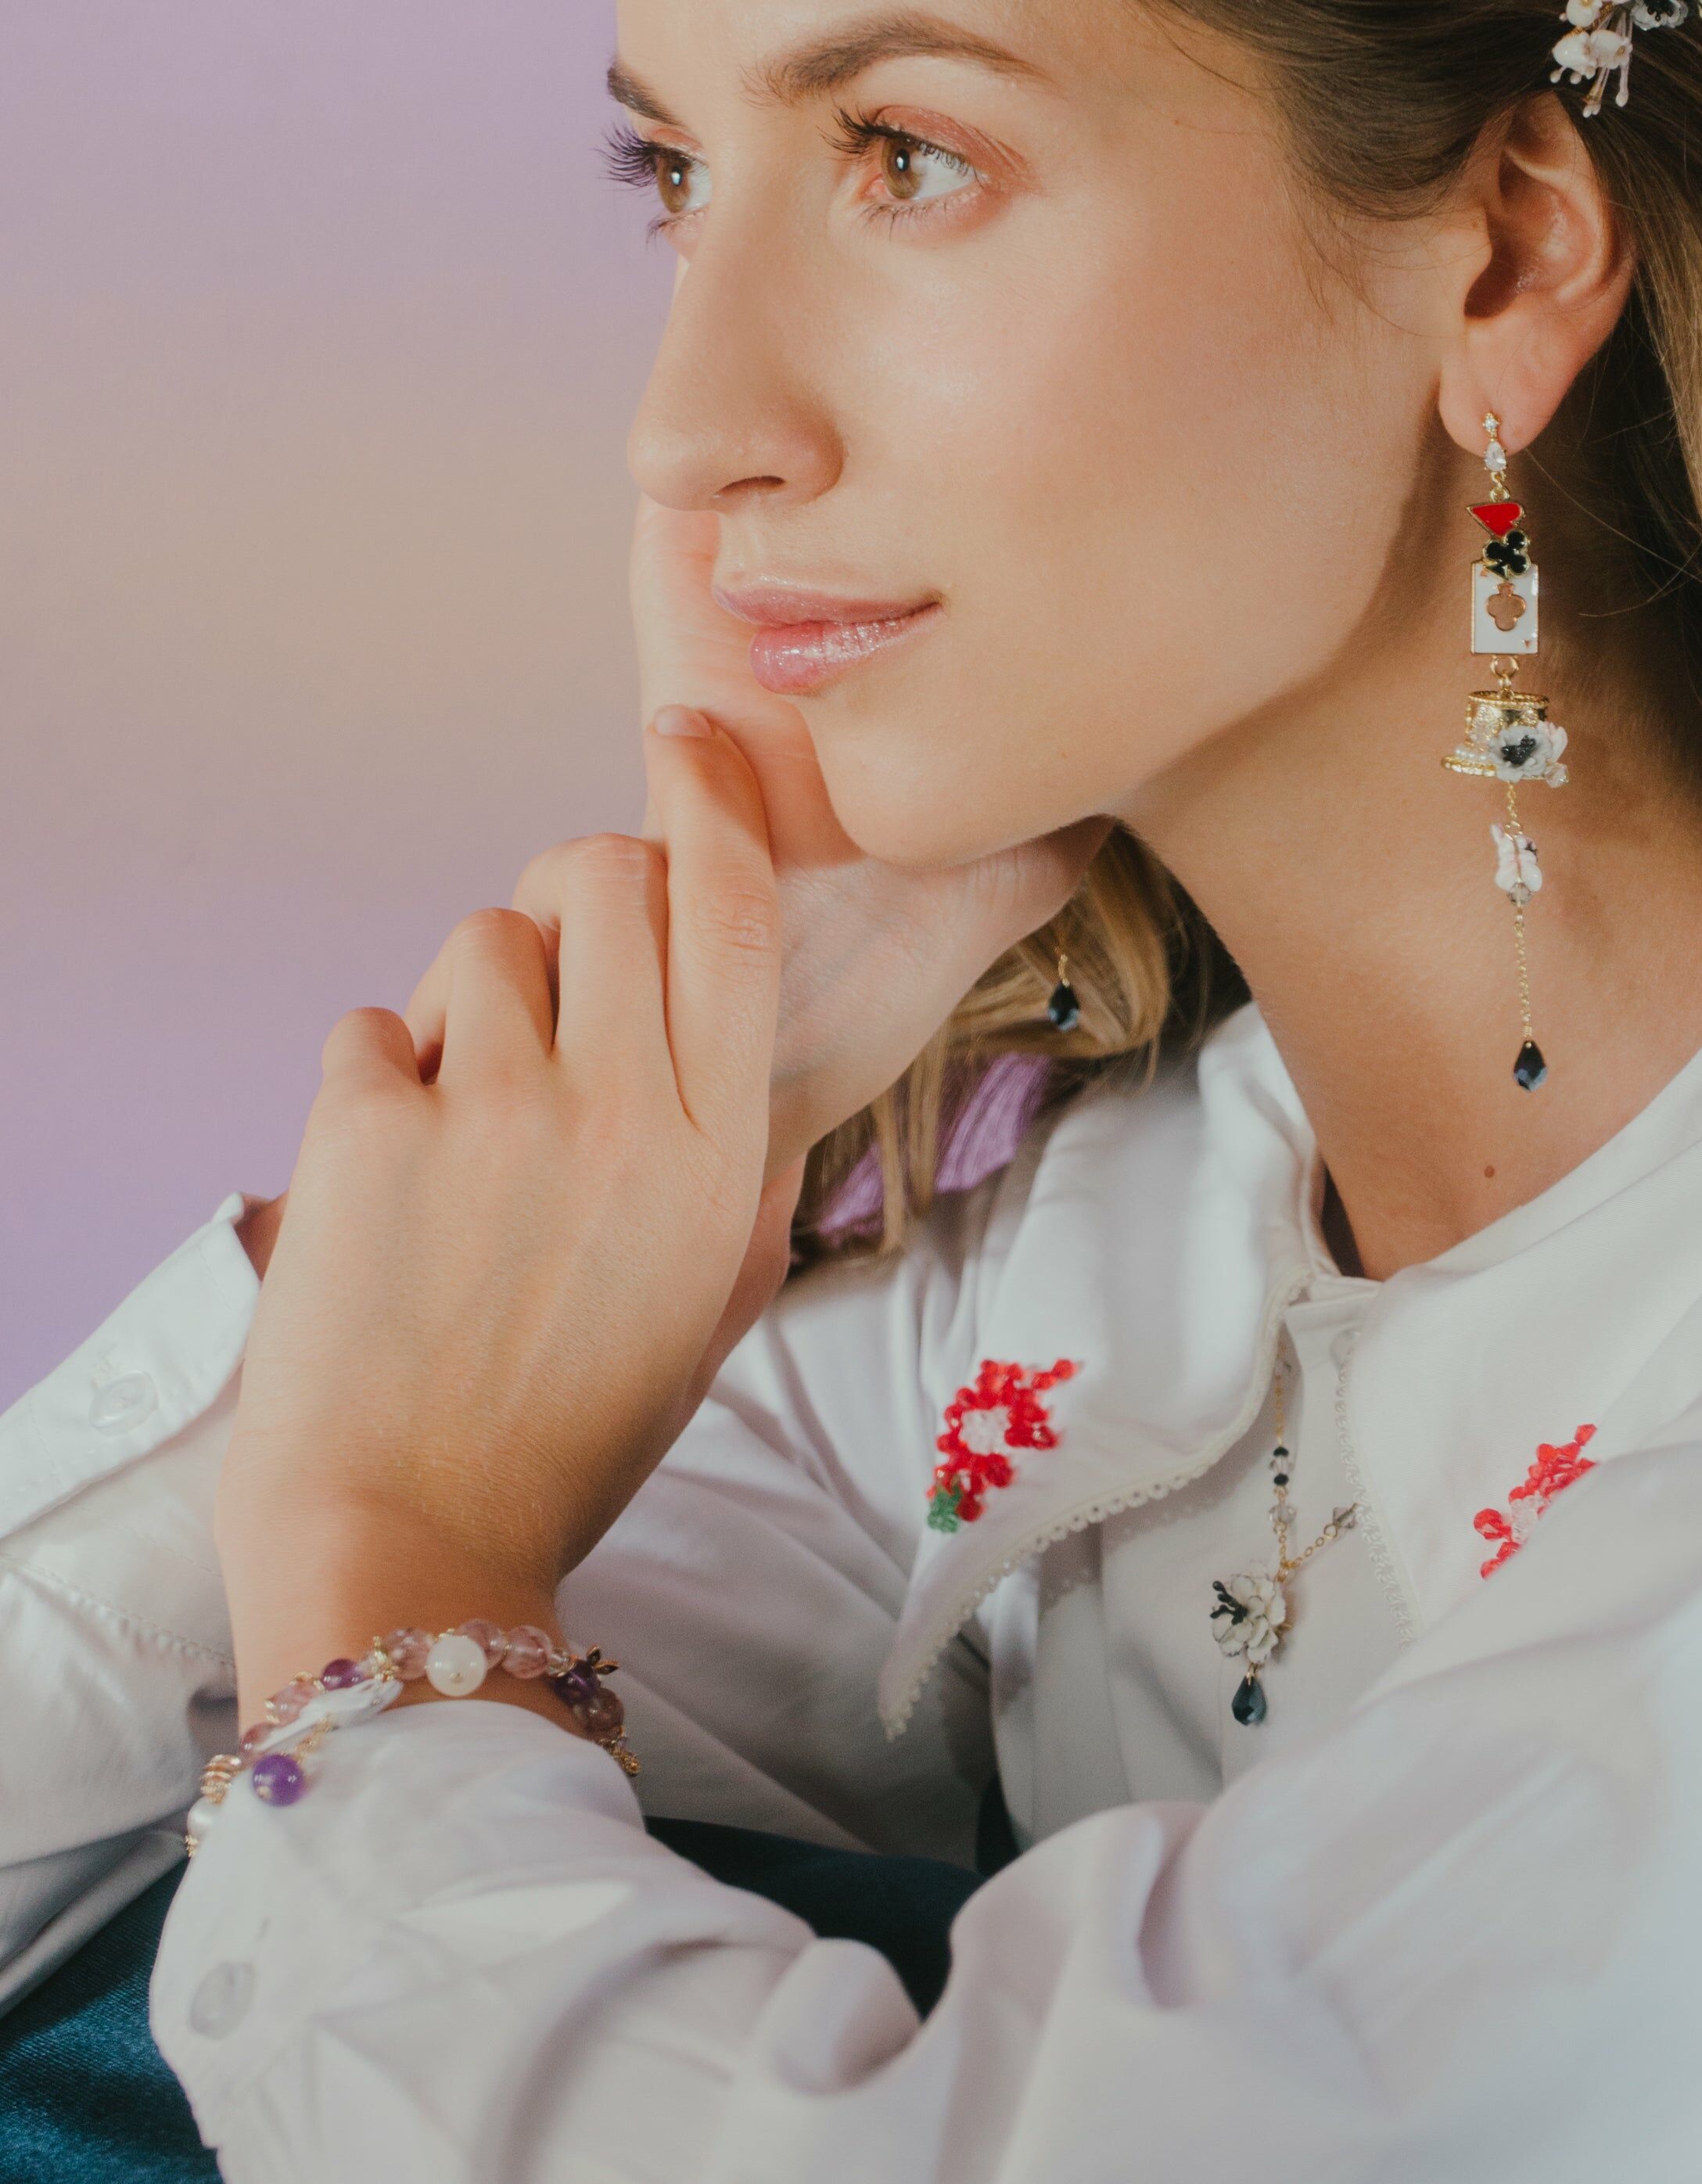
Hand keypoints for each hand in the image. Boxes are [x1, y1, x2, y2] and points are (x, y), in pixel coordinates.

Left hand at [215, 495, 1106, 1712]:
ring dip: (471, 999)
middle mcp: (620, 1106)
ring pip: (482, 939)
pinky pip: (370, 1025)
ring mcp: (491, 1111)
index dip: (714, 798)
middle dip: (577, 892)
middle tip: (556, 969)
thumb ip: (741, 1177)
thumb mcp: (710, 1307)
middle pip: (606, 873)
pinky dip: (375, 1074)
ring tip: (462, 1113)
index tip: (686, 740)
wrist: (412, 1544)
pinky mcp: (369, 1132)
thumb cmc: (565, 1440)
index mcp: (718, 1146)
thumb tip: (748, 1079)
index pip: (735, 909)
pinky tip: (387, 1164)